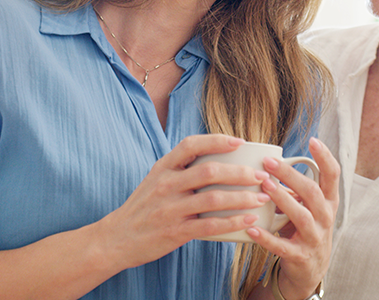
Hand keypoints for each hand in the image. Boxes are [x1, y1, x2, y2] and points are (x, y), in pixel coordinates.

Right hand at [96, 134, 271, 270]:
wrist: (117, 238)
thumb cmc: (144, 206)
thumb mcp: (156, 179)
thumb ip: (181, 169)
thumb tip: (220, 160)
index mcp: (163, 167)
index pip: (191, 145)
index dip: (217, 141)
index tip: (240, 142)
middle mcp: (166, 184)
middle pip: (209, 171)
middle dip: (240, 172)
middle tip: (261, 175)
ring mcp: (171, 208)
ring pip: (214, 198)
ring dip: (242, 198)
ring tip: (262, 197)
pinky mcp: (176, 231)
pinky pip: (210, 225)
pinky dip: (233, 222)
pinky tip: (248, 220)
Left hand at [246, 137, 339, 298]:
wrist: (310, 270)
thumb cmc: (305, 229)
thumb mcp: (308, 207)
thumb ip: (296, 188)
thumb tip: (271, 163)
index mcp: (328, 202)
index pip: (333, 175)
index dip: (325, 157)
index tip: (313, 140)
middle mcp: (325, 218)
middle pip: (312, 192)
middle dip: (290, 175)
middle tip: (269, 162)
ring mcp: (314, 238)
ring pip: (301, 216)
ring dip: (281, 199)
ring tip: (264, 186)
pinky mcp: (300, 256)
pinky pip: (282, 246)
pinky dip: (266, 237)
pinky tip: (251, 227)